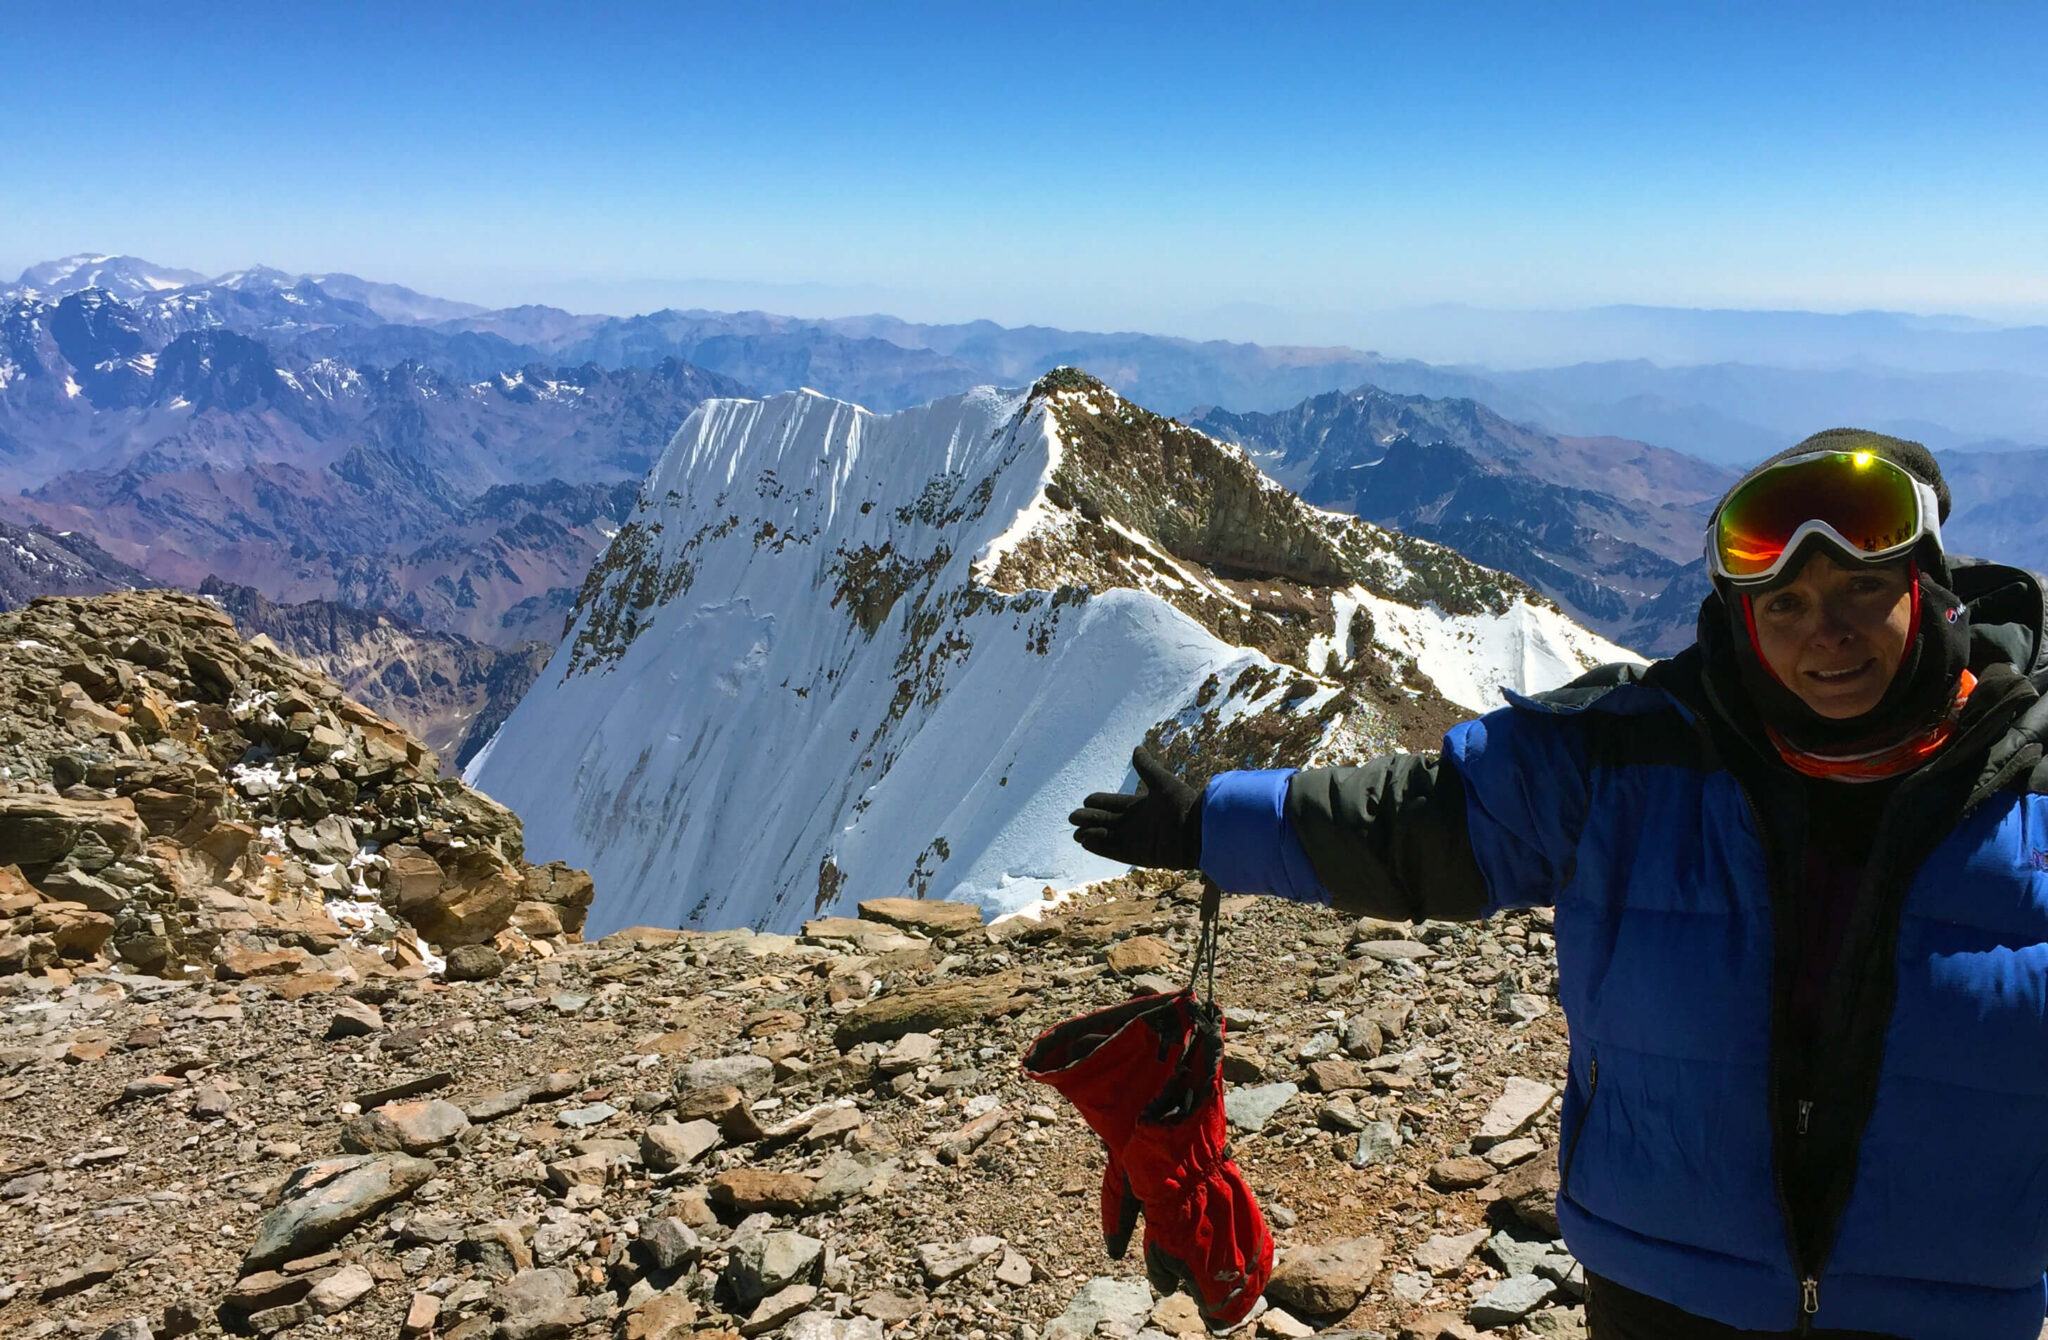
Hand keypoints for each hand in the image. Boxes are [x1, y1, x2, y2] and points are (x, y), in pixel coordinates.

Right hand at [1068, 746, 1203, 869]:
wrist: (1198, 830)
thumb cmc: (1182, 804)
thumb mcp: (1162, 782)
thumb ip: (1147, 768)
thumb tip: (1137, 749)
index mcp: (1141, 806)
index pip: (1114, 804)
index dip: (1100, 801)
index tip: (1086, 799)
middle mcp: (1136, 824)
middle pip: (1107, 821)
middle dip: (1090, 819)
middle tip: (1072, 817)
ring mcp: (1137, 840)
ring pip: (1108, 837)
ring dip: (1092, 835)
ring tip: (1076, 833)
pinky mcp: (1139, 855)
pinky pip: (1115, 851)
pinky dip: (1101, 847)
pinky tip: (1086, 843)